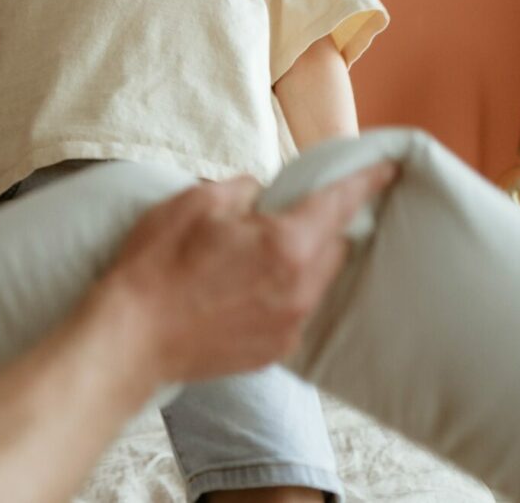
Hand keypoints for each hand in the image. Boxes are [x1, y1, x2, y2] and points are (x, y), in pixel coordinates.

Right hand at [104, 162, 397, 385]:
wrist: (132, 338)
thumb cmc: (158, 266)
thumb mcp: (197, 202)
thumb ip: (244, 190)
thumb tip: (261, 195)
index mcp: (286, 244)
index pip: (340, 204)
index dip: (366, 182)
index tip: (387, 170)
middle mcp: (300, 288)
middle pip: (334, 245)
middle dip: (324, 224)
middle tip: (293, 211)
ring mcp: (289, 325)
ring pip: (317, 280)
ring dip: (303, 259)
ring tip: (263, 251)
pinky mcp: (274, 350)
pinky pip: (296, 309)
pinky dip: (285, 291)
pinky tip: (247, 287)